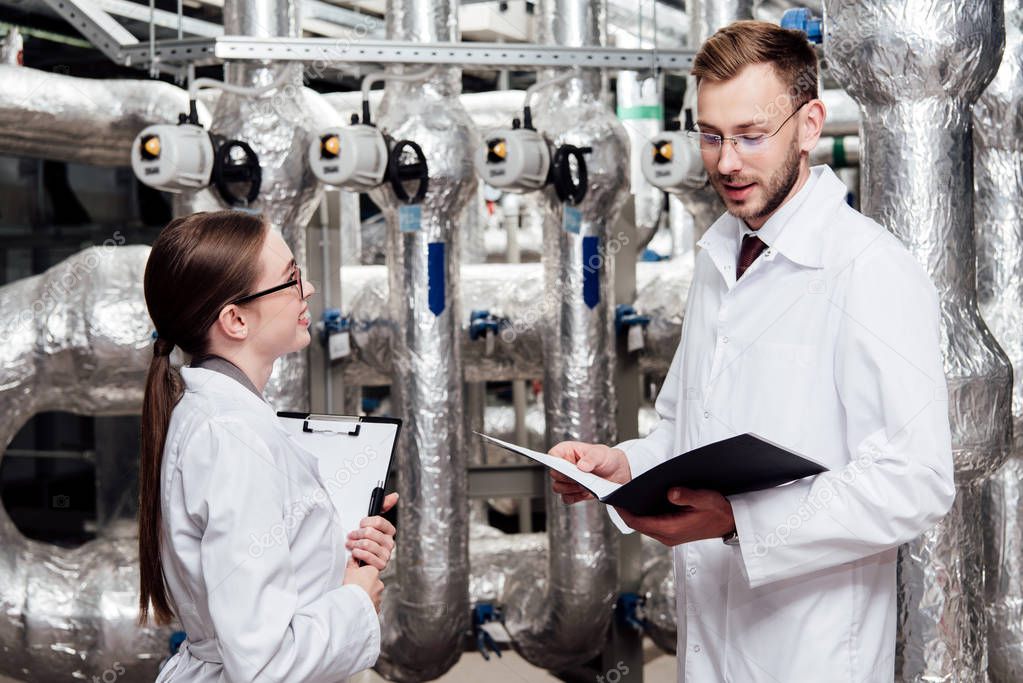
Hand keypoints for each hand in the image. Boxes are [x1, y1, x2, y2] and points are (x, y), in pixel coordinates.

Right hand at [344, 558, 383, 611]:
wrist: (353, 603)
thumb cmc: (352, 586)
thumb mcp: (349, 570)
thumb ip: (353, 563)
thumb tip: (353, 559)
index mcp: (374, 572)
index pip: (369, 570)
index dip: (361, 573)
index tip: (355, 577)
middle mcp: (379, 584)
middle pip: (372, 583)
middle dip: (365, 585)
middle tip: (354, 588)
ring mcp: (379, 596)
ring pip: (372, 594)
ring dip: (366, 595)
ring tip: (355, 597)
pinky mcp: (376, 607)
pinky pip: (371, 605)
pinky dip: (366, 605)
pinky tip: (358, 605)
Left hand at [345, 492, 397, 570]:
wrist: (358, 562)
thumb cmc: (363, 541)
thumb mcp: (371, 523)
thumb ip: (383, 507)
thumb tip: (395, 496)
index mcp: (389, 531)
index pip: (378, 521)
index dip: (366, 522)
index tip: (360, 524)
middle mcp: (390, 543)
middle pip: (370, 532)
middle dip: (357, 534)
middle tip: (351, 536)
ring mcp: (386, 554)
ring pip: (367, 544)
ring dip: (355, 544)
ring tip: (351, 545)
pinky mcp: (381, 564)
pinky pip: (367, 556)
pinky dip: (358, 554)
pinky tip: (355, 553)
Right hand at [548, 441, 631, 504]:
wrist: (616, 473)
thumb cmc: (606, 458)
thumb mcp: (601, 454)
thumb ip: (591, 458)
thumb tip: (581, 466)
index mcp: (567, 451)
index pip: (553, 454)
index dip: (555, 461)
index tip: (566, 468)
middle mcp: (564, 465)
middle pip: (554, 474)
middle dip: (567, 478)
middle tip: (581, 477)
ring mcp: (567, 480)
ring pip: (558, 487)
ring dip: (571, 489)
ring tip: (585, 485)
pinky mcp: (571, 492)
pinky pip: (566, 498)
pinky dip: (575, 497)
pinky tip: (585, 492)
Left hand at [616, 487, 734, 546]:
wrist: (730, 522)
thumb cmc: (719, 511)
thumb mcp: (705, 499)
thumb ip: (687, 496)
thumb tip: (670, 492)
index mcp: (671, 529)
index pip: (638, 522)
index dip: (623, 510)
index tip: (615, 497)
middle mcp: (667, 536)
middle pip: (638, 523)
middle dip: (627, 509)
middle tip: (618, 491)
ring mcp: (669, 535)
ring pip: (644, 524)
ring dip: (635, 511)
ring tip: (628, 492)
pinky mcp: (672, 531)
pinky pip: (652, 523)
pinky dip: (645, 512)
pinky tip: (644, 498)